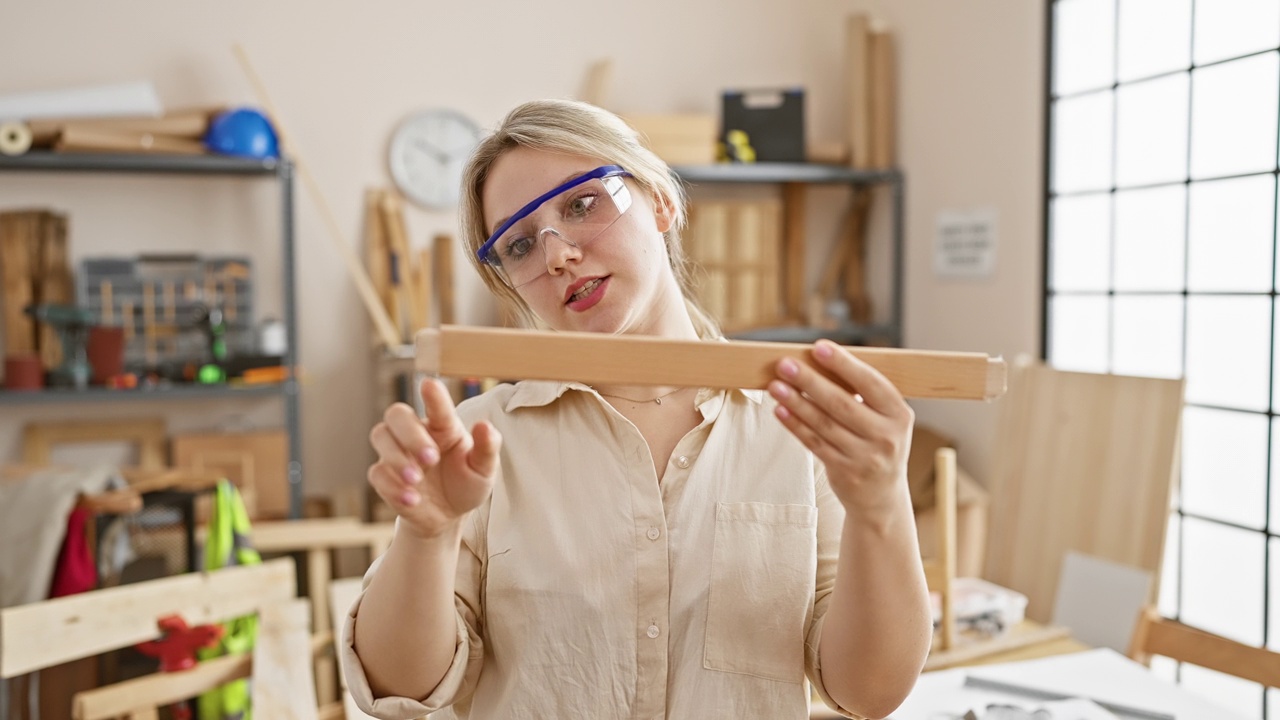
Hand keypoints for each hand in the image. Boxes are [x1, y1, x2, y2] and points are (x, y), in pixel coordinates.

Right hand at [367, 379, 500, 538]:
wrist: (447, 517)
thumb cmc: (466, 484)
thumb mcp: (483, 469)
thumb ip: (487, 448)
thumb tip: (485, 425)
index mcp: (443, 425)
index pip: (436, 405)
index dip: (433, 395)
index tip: (429, 385)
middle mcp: (416, 433)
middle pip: (398, 414)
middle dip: (411, 434)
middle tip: (431, 458)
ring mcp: (397, 453)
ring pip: (380, 436)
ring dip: (397, 458)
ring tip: (416, 480)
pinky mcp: (385, 476)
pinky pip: (377, 473)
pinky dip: (393, 487)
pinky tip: (412, 500)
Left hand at [767, 340, 913, 514]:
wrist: (881, 496)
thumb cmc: (877, 442)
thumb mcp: (885, 419)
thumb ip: (862, 394)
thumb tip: (820, 361)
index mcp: (899, 414)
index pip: (871, 383)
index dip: (844, 364)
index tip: (819, 347)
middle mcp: (886, 436)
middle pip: (842, 403)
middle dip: (810, 381)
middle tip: (786, 364)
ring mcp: (865, 457)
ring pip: (824, 424)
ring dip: (796, 402)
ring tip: (775, 385)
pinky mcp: (844, 472)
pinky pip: (814, 443)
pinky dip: (795, 425)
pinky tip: (780, 410)